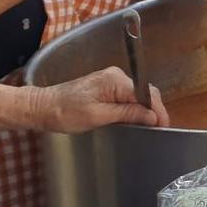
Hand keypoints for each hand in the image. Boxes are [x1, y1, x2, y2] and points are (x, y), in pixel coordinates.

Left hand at [28, 66, 168, 132]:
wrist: (41, 108)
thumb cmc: (65, 113)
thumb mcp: (98, 116)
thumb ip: (127, 113)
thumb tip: (152, 116)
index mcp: (116, 81)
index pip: (147, 94)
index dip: (158, 110)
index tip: (164, 127)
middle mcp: (116, 76)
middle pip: (144, 93)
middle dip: (153, 110)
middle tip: (157, 130)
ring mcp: (110, 80)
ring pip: (136, 95)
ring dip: (143, 110)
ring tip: (148, 127)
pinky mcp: (105, 86)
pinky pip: (126, 96)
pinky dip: (132, 107)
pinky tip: (133, 119)